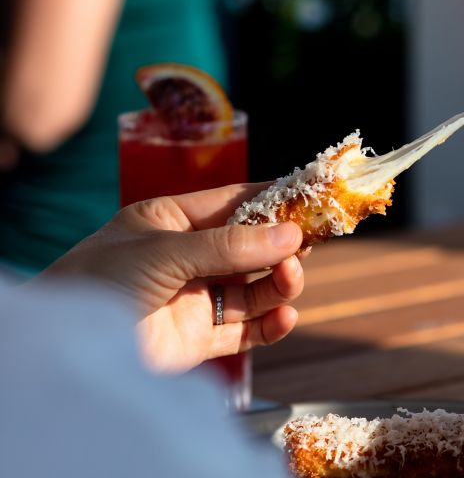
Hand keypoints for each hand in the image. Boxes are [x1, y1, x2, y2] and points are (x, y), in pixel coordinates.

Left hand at [39, 184, 304, 372]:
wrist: (65, 354)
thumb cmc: (99, 284)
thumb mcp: (164, 252)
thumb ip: (229, 246)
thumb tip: (291, 234)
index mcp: (169, 222)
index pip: (231, 204)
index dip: (271, 200)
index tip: (310, 197)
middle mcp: (186, 258)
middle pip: (250, 247)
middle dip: (281, 245)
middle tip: (310, 242)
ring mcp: (194, 299)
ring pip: (254, 288)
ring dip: (279, 282)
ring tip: (291, 278)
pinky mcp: (200, 340)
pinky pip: (247, 329)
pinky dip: (271, 324)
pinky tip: (284, 316)